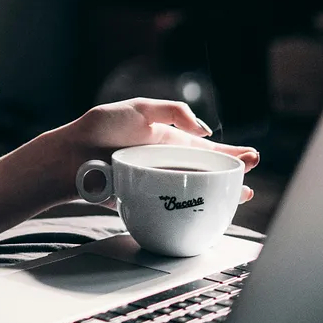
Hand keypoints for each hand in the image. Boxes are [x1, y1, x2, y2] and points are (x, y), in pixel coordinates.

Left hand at [67, 98, 258, 204]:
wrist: (70, 155)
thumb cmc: (101, 128)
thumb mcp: (140, 108)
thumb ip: (173, 112)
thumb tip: (204, 131)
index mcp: (166, 140)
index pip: (204, 148)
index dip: (229, 153)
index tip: (251, 157)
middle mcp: (165, 163)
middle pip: (205, 171)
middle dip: (231, 174)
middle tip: (252, 177)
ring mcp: (156, 183)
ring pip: (193, 191)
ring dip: (218, 195)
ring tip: (240, 196)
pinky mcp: (144, 200)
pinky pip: (172, 208)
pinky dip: (191, 211)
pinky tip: (207, 214)